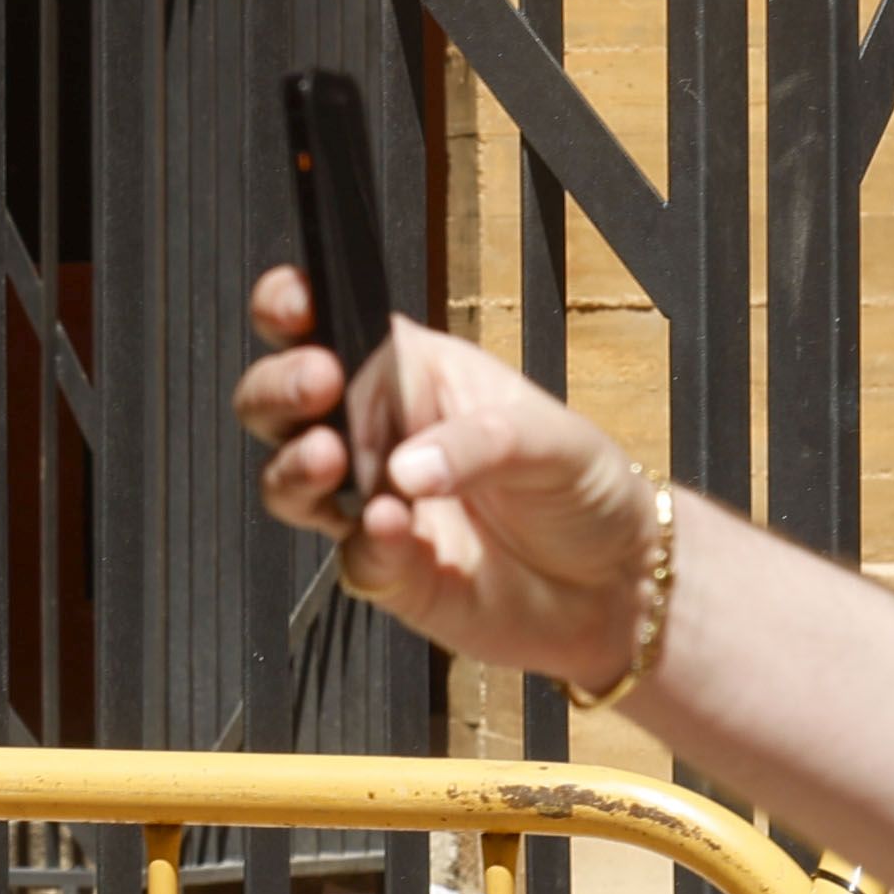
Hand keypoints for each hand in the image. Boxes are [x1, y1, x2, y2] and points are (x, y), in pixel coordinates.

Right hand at [234, 267, 666, 692]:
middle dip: (277, 389)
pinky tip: (396, 533)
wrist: (616, 587)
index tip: (295, 306)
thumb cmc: (585, 488)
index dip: (292, 306)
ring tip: (329, 459)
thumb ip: (480, 442)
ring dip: (295, 467)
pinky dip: (367, 547)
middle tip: (316, 388)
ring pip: (288, 481)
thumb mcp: (553, 440)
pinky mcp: (385, 572)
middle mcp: (378, 434)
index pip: (330, 322)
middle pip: (280, 402)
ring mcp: (372, 504)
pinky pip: (352, 558)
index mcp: (411, 372)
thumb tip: (403, 467)